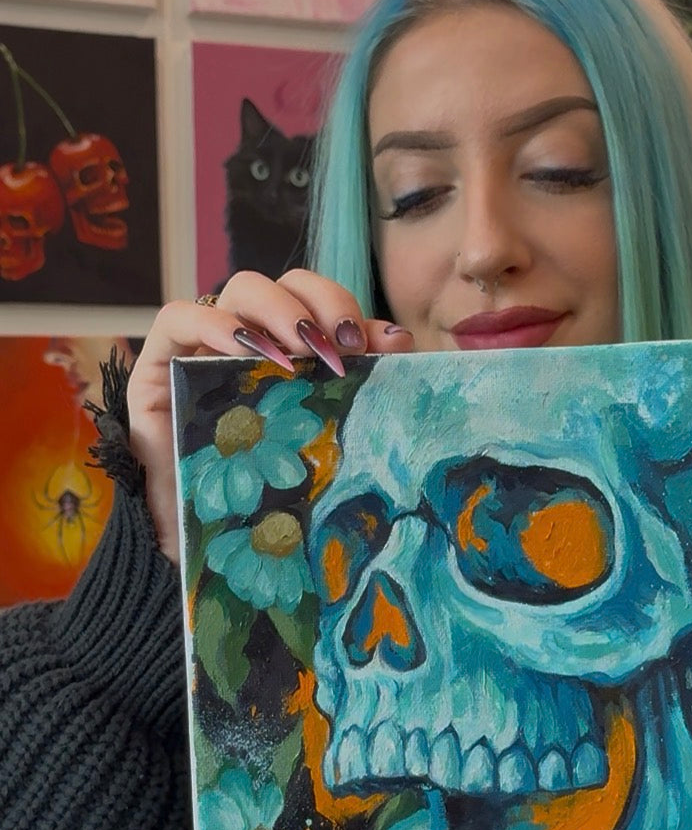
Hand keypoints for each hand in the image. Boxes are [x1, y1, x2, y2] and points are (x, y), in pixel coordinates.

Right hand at [127, 269, 412, 561]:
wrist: (210, 545)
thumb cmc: (268, 491)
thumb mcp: (318, 434)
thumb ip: (355, 385)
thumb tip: (397, 338)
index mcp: (284, 348)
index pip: (312, 298)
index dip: (337, 305)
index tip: (362, 342)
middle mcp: (244, 339)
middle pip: (280, 285)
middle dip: (315, 307)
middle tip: (335, 349)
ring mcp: (198, 348)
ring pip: (237, 292)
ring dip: (276, 313)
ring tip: (298, 356)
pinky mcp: (156, 365)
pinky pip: (176, 319)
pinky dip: (212, 325)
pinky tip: (241, 349)